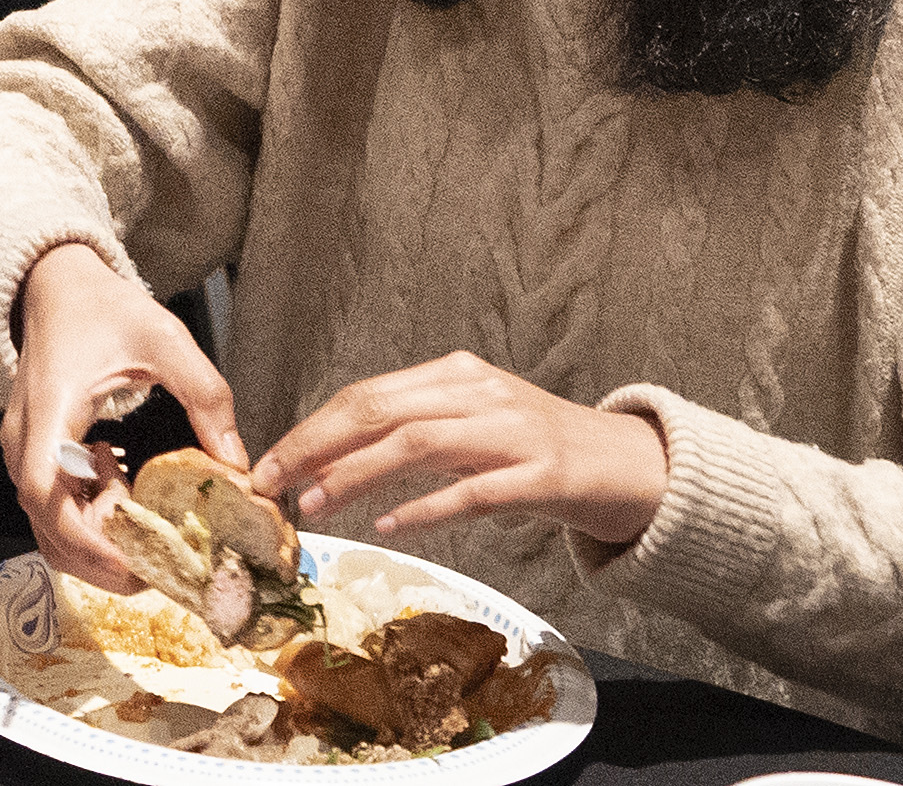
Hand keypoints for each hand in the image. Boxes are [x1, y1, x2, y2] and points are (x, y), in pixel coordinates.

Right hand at [5, 241, 244, 594]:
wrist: (55, 286)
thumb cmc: (103, 309)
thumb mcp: (165, 340)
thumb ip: (206, 396)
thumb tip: (238, 462)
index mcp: (52, 410)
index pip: (47, 492)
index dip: (85, 537)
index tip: (132, 560)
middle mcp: (26, 439)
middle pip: (46, 526)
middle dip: (101, 559)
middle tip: (160, 567)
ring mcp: (23, 451)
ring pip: (46, 527)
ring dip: (94, 545)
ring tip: (146, 529)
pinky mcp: (31, 456)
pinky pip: (50, 510)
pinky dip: (85, 523)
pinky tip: (121, 492)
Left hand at [254, 350, 668, 549]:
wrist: (634, 465)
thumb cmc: (540, 451)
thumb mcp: (473, 427)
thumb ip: (413, 434)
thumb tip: (328, 464)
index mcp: (456, 375)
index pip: (366, 394)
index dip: (311, 428)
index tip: (268, 462)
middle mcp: (480, 393)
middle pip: (379, 409)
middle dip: (315, 445)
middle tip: (272, 481)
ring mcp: (514, 431)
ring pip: (417, 444)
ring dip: (357, 475)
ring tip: (316, 505)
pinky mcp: (544, 475)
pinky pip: (475, 490)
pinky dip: (427, 508)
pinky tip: (391, 527)